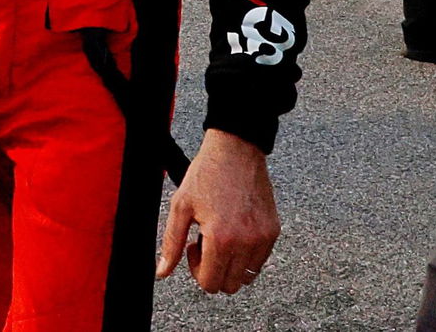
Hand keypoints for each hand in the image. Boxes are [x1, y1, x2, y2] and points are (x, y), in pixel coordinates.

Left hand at [157, 129, 279, 294]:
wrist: (235, 150)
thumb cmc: (205, 174)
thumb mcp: (180, 207)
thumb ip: (171, 244)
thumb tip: (162, 272)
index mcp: (221, 239)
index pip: (210, 283)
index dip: (196, 270)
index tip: (193, 247)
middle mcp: (246, 243)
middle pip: (230, 285)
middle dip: (213, 270)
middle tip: (204, 242)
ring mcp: (263, 238)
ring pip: (247, 276)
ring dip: (231, 265)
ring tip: (220, 236)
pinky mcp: (273, 231)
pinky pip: (260, 261)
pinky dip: (246, 255)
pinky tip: (233, 231)